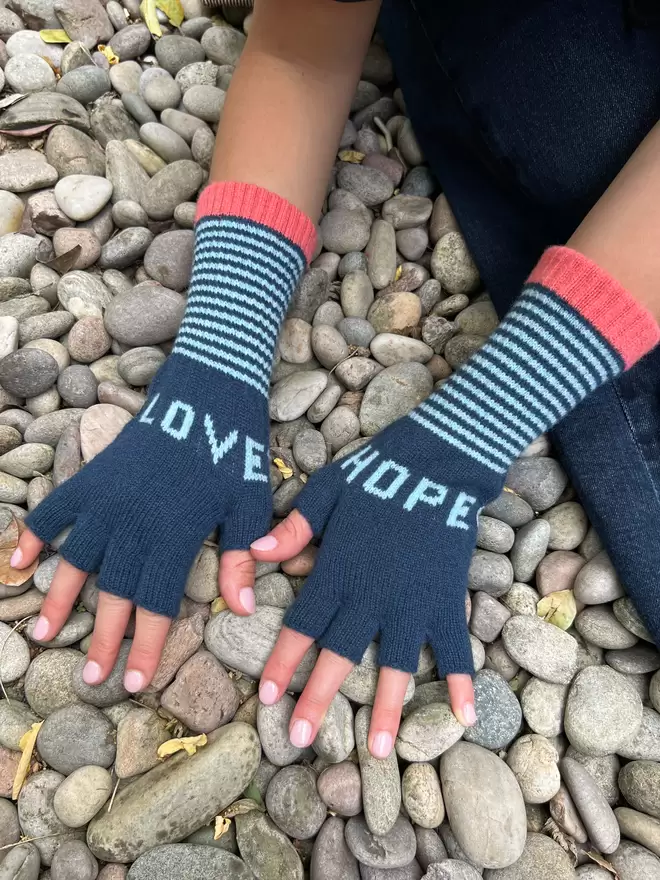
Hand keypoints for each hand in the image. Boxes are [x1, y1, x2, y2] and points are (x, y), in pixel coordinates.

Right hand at [14, 356, 272, 691]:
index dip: (146, 645)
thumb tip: (244, 609)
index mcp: (174, 534)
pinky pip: (54, 510)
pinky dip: (34, 536)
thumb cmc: (234, 448)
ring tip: (45, 635)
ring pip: (76, 559)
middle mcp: (133, 522)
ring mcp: (106, 498)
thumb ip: (239, 557)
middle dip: (105, 637)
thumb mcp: (249, 504)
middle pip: (114, 591)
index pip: (155, 602)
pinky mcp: (92, 476)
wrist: (205, 390)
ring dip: (59, 598)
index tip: (136, 681)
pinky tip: (19, 563)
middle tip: (94, 677)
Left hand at [252, 421, 491, 759]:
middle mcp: (370, 595)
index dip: (281, 662)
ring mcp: (411, 601)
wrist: (437, 463)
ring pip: (395, 664)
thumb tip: (252, 553)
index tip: (266, 696)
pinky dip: (461, 680)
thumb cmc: (375, 473)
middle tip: (300, 737)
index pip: (302, 626)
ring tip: (375, 751)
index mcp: (337, 571)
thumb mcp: (325, 493)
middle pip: (338, 654)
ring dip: (383, 707)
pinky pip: (454, 646)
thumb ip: (291, 529)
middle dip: (316, 698)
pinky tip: (465, 718)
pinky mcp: (446, 599)